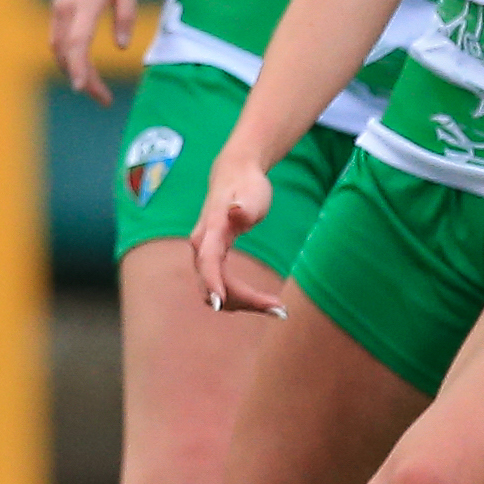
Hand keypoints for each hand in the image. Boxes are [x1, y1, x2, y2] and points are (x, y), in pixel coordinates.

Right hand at [49, 0, 139, 105]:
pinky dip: (68, 57)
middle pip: (65, 52)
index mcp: (85, 0)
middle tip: (104, 99)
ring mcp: (59, 6)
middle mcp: (66, 7)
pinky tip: (84, 67)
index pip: (76, 42)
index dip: (79, 68)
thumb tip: (122, 47)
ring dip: (73, 70)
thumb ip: (126, 15)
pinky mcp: (59, 6)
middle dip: (82, 79)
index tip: (85, 89)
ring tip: (96, 88)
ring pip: (58, 48)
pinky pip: (58, 38)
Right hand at [188, 149, 284, 315]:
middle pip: (215, 285)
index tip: (220, 303)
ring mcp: (205, 256)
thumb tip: (237, 212)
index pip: (208, 262)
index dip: (212, 282)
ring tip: (278, 309)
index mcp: (210, 231)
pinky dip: (243, 298)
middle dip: (245, 301)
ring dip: (245, 304)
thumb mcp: (251, 193)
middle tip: (281, 310)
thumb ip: (244, 206)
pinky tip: (265, 302)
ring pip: (218, 291)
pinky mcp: (213, 261)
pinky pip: (223, 288)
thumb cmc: (246, 184)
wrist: (233, 174)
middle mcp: (202, 247)